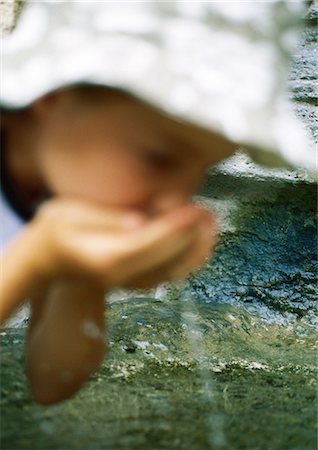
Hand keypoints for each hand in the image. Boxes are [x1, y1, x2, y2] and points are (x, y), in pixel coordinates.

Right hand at [31, 198, 216, 287]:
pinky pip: (168, 273)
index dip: (177, 226)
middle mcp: (121, 275)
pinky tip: (199, 242)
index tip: (195, 209)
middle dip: (193, 237)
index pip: (150, 243)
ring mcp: (129, 282)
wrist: (45, 258)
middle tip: (209, 213)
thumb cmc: (56, 230)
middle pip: (168, 260)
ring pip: (173, 271)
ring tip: (211, 225)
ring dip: (196, 250)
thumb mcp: (70, 213)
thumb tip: (139, 222)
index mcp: (106, 258)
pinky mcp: (134, 280)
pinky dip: (188, 259)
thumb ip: (106, 218)